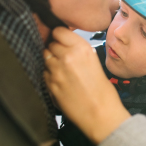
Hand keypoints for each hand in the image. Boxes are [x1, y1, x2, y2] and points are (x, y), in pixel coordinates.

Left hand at [44, 27, 130, 143]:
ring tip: (62, 70)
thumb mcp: (94, 61)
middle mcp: (67, 56)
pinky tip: (60, 81)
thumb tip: (66, 44)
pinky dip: (49, 74)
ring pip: (45, 57)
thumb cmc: (102, 91)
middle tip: (63, 57)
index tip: (61, 39)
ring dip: (51, 61)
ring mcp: (56, 71)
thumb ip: (78, 50)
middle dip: (55, 49)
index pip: (58, 31)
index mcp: (81, 48)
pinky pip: (43, 72)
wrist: (100, 114)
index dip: (59, 36)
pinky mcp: (50, 84)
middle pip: (50, 44)